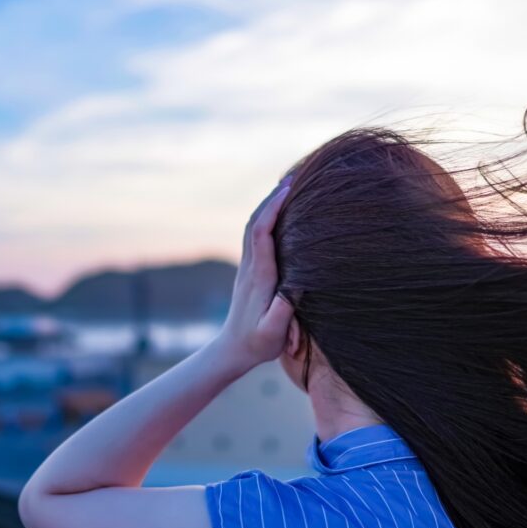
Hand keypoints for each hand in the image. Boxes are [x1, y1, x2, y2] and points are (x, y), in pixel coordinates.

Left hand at [215, 178, 293, 370]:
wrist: (233, 350)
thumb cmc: (257, 344)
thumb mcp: (271, 335)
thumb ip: (281, 314)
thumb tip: (294, 289)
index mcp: (259, 276)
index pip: (261, 234)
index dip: (273, 209)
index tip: (288, 190)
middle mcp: (250, 267)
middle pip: (255, 223)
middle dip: (271, 199)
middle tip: (291, 177)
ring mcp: (248, 268)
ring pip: (253, 227)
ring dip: (267, 206)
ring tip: (286, 188)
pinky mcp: (250, 272)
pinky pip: (256, 237)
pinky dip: (266, 219)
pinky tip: (278, 214)